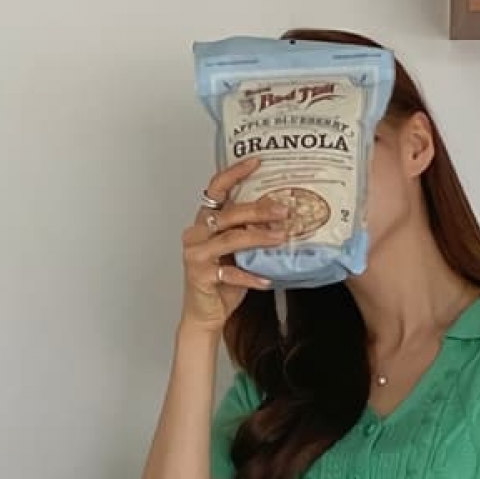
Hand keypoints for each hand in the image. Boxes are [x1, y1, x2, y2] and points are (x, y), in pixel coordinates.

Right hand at [180, 157, 289, 329]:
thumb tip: (283, 219)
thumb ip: (250, 233)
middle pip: (229, 213)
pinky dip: (251, 276)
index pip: (216, 189)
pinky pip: (230, 273)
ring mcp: (196, 254)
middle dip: (259, 210)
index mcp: (205, 221)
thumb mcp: (239, 253)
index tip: (257, 162)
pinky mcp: (200, 276)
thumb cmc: (223, 283)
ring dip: (259, 238)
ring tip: (281, 238)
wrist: (205, 314)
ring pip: (231, 239)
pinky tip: (268, 279)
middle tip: (284, 211)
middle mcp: (196, 233)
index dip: (235, 173)